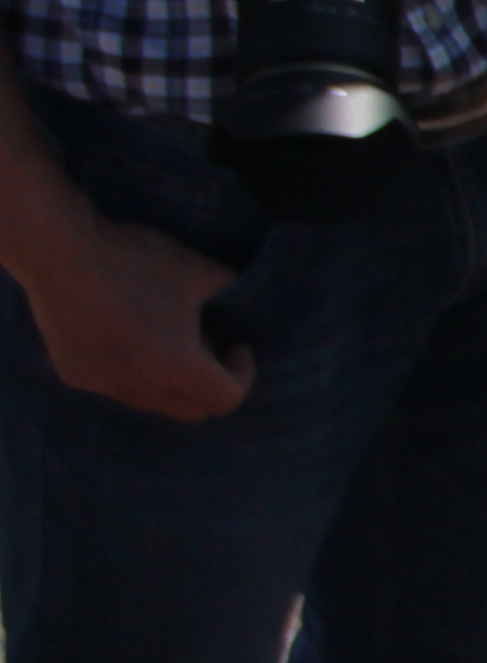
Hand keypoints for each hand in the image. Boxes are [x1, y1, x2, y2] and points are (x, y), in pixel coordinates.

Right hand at [20, 212, 251, 421]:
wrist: (58, 253)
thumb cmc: (135, 260)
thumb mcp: (200, 269)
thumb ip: (234, 289)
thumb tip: (251, 296)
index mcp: (175, 366)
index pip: (226, 400)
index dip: (243, 374)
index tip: (237, 344)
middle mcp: (137, 386)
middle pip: (193, 409)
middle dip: (210, 382)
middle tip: (204, 339)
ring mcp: (101, 385)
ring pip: (153, 402)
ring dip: (171, 379)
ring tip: (164, 332)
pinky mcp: (74, 375)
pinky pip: (116, 387)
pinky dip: (133, 371)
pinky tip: (126, 331)